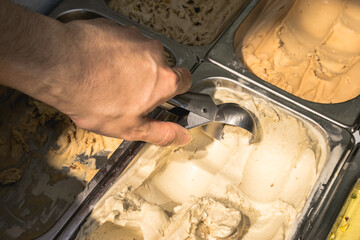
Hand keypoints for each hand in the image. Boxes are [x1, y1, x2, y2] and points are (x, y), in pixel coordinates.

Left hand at [57, 19, 191, 145]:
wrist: (59, 66)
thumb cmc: (92, 96)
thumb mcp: (129, 128)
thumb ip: (161, 132)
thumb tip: (180, 136)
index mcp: (164, 80)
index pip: (186, 80)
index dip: (177, 89)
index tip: (166, 95)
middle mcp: (154, 54)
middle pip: (159, 67)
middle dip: (147, 80)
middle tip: (127, 93)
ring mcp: (134, 38)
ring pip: (139, 54)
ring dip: (129, 65)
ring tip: (108, 79)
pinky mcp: (115, 28)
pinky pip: (121, 42)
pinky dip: (113, 52)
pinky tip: (97, 65)